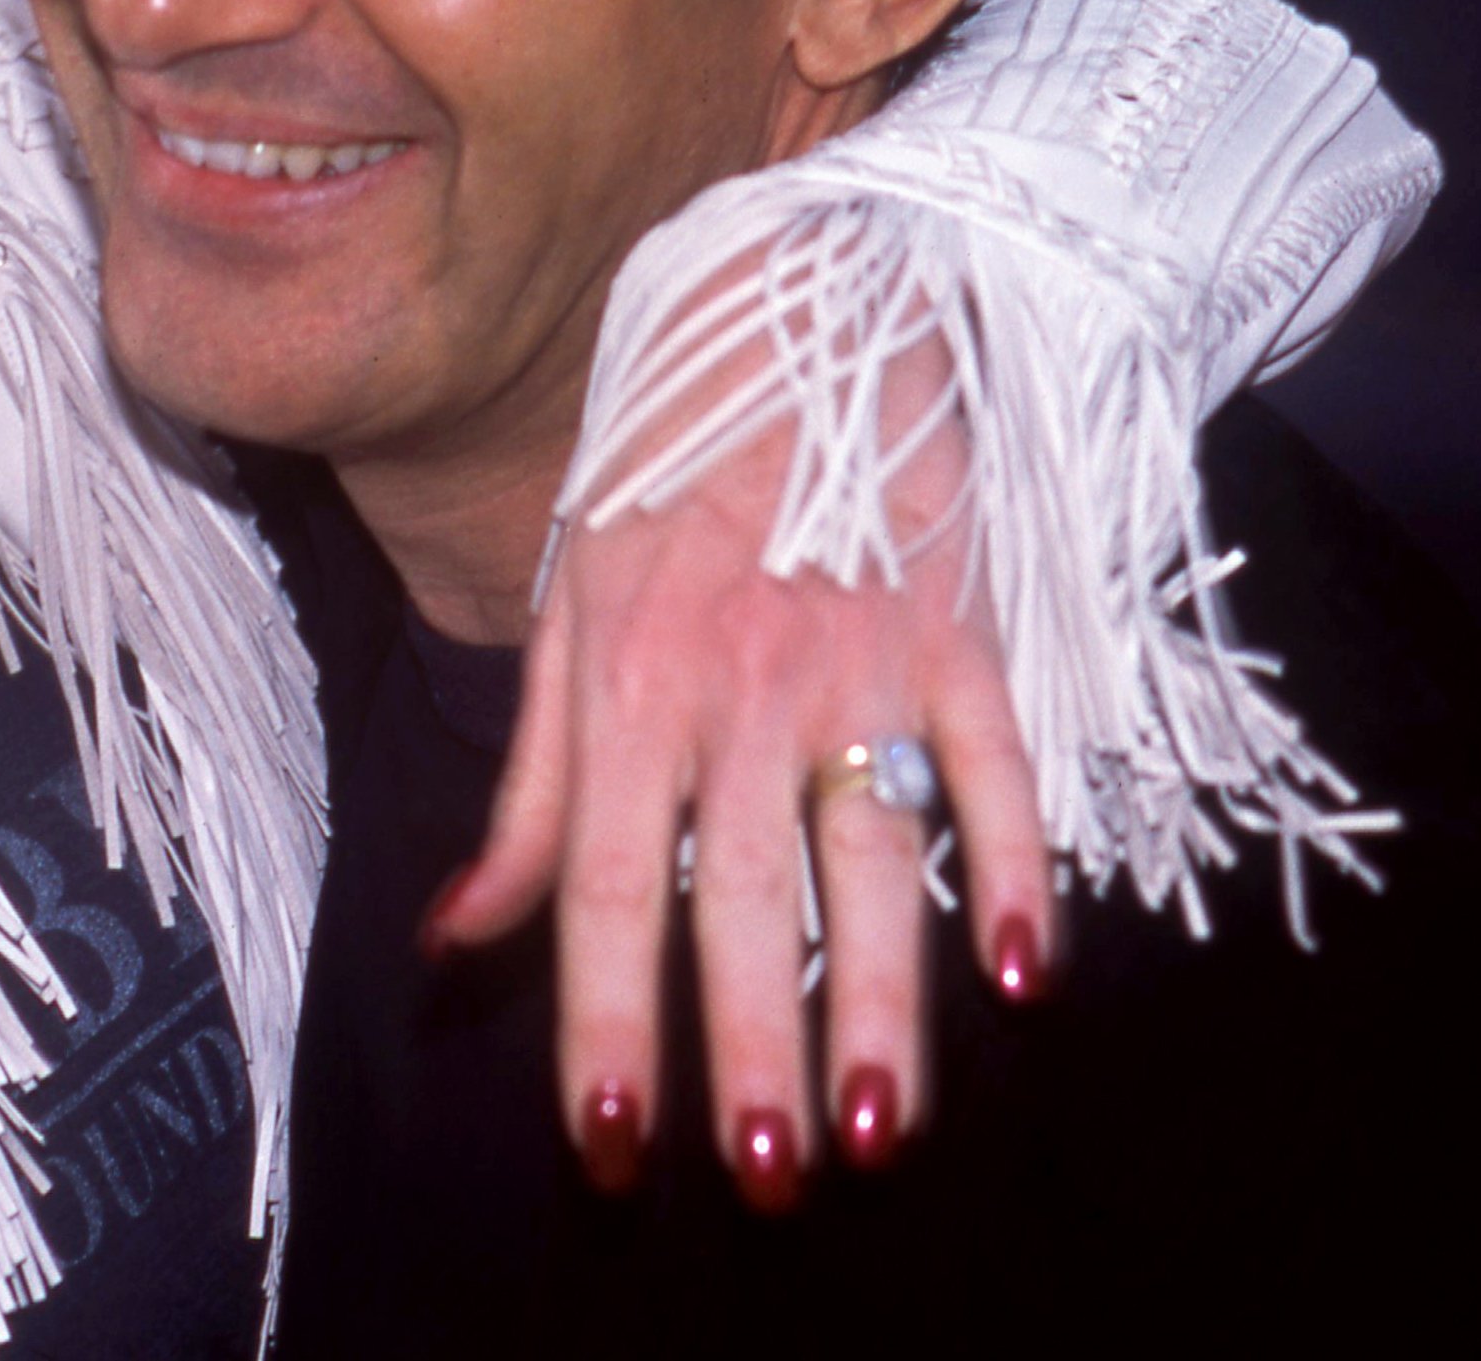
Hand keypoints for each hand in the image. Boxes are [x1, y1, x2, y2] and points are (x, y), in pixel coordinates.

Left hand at [426, 324, 1051, 1202]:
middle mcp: (740, 689)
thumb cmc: (663, 470)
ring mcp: (861, 663)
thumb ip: (530, 787)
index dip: (606, 1019)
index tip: (610, 1143)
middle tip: (768, 1176)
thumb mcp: (566, 608)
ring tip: (881, 1131)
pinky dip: (1014, 866)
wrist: (800, 304)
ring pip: (871, 859)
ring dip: (880, 1002)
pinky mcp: (963, 631)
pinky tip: (1023, 972)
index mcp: (631, 688)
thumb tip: (458, 935)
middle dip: (752, 1047)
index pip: (611, 886)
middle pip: (744, 897)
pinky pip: (997, 767)